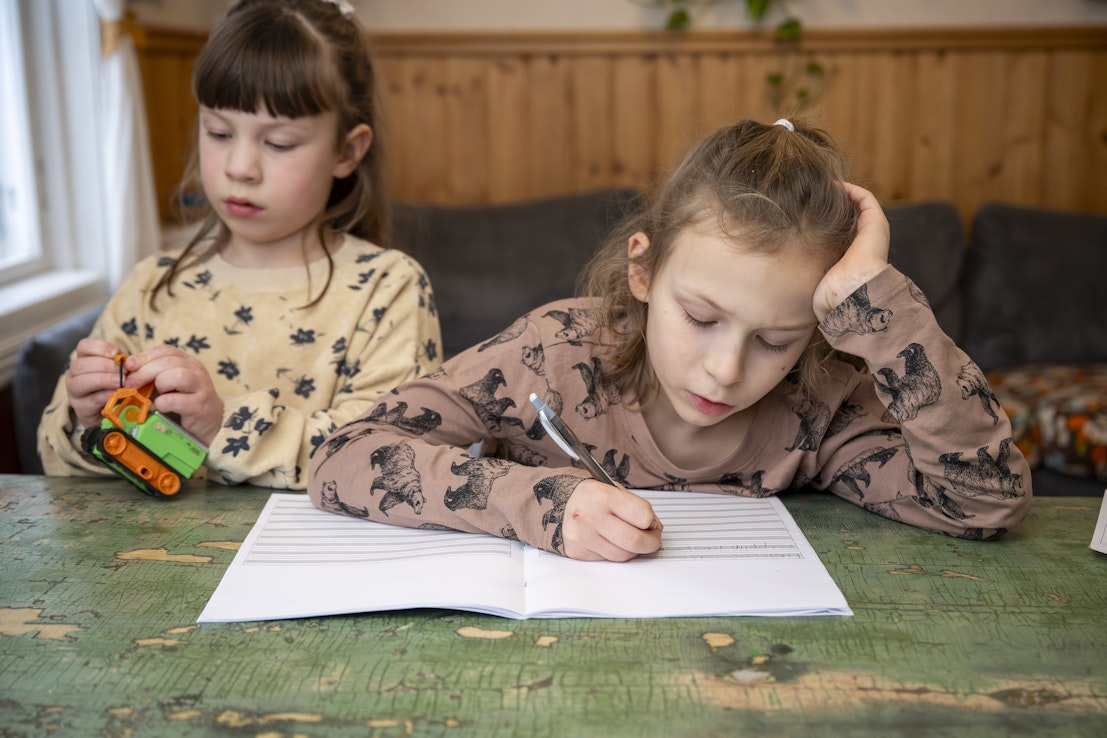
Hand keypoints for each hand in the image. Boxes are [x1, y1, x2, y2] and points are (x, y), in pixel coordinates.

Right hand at [65, 338, 127, 428]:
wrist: (112, 413)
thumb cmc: (116, 386)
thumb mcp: (119, 371)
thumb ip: (121, 364)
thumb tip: (128, 361)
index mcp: (84, 359)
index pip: (84, 346)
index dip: (99, 347)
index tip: (116, 353)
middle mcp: (74, 374)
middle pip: (81, 364)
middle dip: (104, 365)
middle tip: (123, 370)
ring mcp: (74, 392)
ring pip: (81, 382)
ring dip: (103, 380)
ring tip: (120, 382)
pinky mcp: (81, 408)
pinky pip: (91, 400)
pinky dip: (105, 395)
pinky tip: (116, 393)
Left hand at [123, 345, 223, 445]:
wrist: (209, 422)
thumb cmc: (184, 401)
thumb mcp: (170, 383)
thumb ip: (154, 374)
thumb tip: (127, 371)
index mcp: (188, 361)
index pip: (165, 350)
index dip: (144, 356)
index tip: (128, 366)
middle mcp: (197, 370)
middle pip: (168, 361)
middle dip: (144, 372)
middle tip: (131, 383)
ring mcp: (201, 387)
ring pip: (176, 376)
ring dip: (159, 385)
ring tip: (155, 395)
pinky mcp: (200, 405)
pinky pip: (174, 400)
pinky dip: (162, 404)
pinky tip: (162, 408)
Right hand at [562, 480, 662, 560]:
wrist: (555, 502)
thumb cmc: (588, 495)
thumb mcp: (611, 489)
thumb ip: (634, 507)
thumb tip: (654, 528)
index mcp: (602, 496)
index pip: (642, 516)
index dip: (651, 520)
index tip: (651, 521)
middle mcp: (591, 517)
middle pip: (635, 541)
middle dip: (651, 542)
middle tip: (652, 538)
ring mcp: (583, 537)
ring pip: (623, 555)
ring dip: (634, 550)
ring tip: (632, 539)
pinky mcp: (579, 552)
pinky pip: (608, 559)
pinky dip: (616, 552)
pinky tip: (613, 541)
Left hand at [812, 182, 890, 321]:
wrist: (854, 294)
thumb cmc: (833, 297)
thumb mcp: (815, 287)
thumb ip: (807, 281)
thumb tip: (779, 293)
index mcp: (852, 256)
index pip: (840, 235)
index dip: (825, 224)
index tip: (804, 215)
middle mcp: (864, 242)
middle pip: (849, 218)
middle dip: (831, 207)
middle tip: (810, 198)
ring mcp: (872, 231)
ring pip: (858, 205)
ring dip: (841, 195)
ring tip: (820, 189)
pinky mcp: (876, 221)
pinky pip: (865, 198)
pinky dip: (850, 190)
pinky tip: (832, 187)